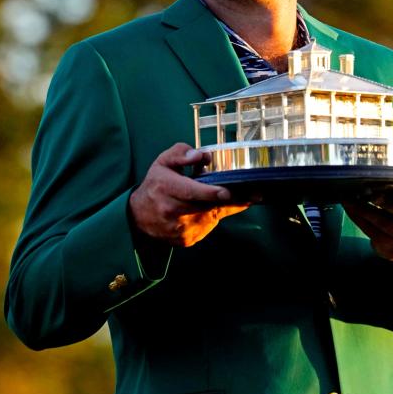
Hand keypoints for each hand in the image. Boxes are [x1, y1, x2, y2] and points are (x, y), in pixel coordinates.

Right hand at [129, 143, 250, 246]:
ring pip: (211, 218)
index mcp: (166, 188)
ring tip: (225, 196)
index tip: (227, 192)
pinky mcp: (186, 240)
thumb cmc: (156, 185)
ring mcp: (179, 228)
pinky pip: (207, 227)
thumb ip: (181, 153)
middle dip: (232, 200)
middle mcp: (172, 210)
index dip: (211, 193)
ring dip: (221, 207)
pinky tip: (207, 209)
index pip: (191, 191)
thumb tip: (202, 156)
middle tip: (254, 195)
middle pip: (207, 207)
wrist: (138, 216)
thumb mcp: (163, 162)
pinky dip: (211, 218)